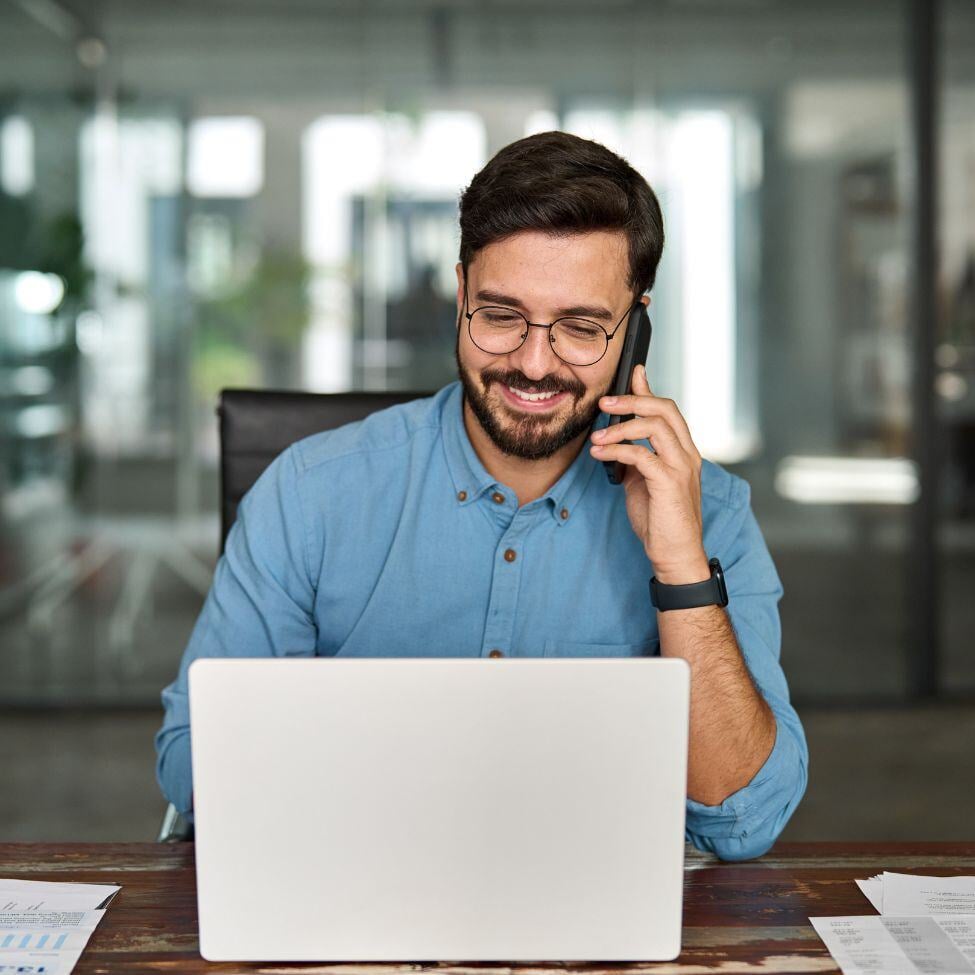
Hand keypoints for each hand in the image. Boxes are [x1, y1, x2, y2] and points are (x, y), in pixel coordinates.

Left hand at [589, 364, 707, 583]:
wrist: (674, 553)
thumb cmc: (659, 517)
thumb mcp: (643, 478)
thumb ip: (636, 453)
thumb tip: (616, 434)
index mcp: (683, 451)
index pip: (668, 409)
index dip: (648, 390)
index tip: (631, 373)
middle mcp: (687, 454)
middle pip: (664, 409)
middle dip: (632, 400)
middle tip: (604, 402)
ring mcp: (681, 468)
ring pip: (655, 426)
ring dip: (620, 426)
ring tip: (597, 437)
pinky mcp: (669, 483)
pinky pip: (641, 455)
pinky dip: (616, 451)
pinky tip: (599, 454)